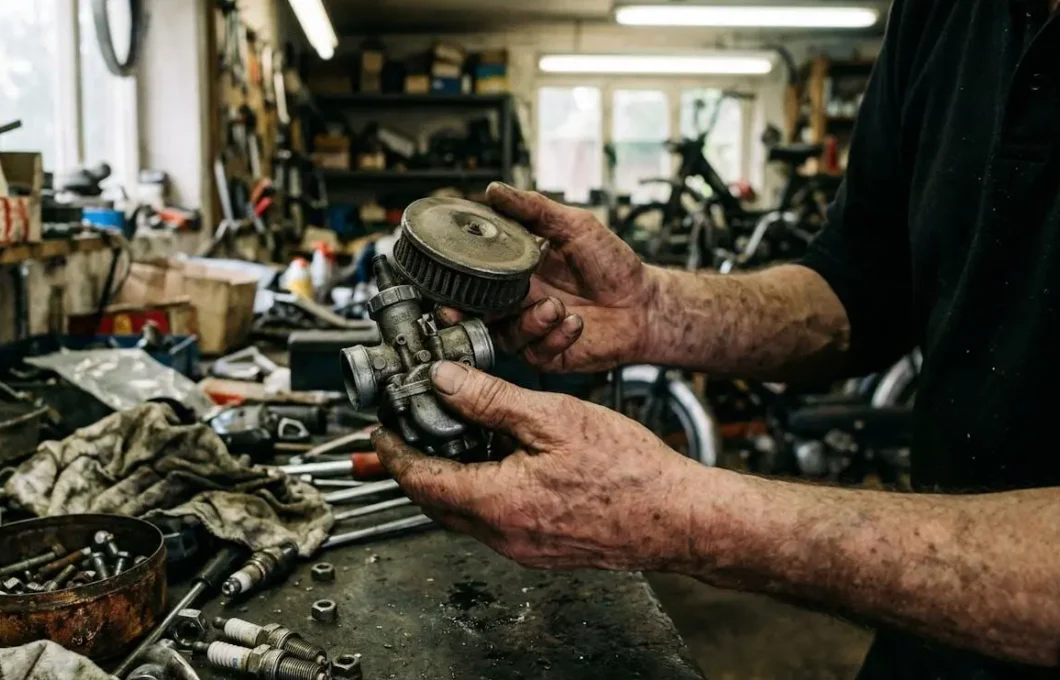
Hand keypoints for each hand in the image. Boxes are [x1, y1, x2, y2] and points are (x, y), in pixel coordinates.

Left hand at [373, 360, 704, 570]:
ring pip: (463, 514)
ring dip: (447, 479)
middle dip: (413, 467)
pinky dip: (479, 492)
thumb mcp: (553, 418)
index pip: (420, 480)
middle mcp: (502, 535)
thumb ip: (491, 400)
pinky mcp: (542, 550)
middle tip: (404, 434)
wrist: (680, 517)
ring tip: (448, 442)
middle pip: (434, 502)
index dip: (393, 453)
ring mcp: (522, 548)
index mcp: (496, 503)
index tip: (379, 432)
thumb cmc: (629, 472)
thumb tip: (444, 381)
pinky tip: (496, 464)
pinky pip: (493, 521)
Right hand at [438, 182, 651, 372]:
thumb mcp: (574, 225)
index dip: (456, 283)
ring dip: (529, 321)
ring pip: (506, 333)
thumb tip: (495, 190)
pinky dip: (554, 337)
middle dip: (469, 313)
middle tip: (473, 310)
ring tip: (556, 307)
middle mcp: (519, 302)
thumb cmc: (614, 264)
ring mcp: (532, 329)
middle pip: (478, 312)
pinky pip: (535, 352)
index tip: (446, 285)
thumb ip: (534, 209)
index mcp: (517, 271)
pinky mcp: (548, 353)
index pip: (475, 278)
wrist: (645, 302)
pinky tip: (575, 322)